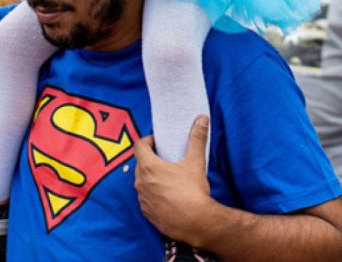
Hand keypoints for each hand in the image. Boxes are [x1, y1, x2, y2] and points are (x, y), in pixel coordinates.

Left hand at [133, 116, 212, 244]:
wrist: (196, 223)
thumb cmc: (193, 191)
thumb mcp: (195, 162)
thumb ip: (197, 138)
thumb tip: (202, 118)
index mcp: (148, 167)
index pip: (139, 146)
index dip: (147, 141)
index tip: (158, 142)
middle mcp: (140, 182)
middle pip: (140, 164)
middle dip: (150, 159)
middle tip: (165, 159)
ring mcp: (142, 199)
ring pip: (142, 182)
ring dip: (151, 178)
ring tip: (168, 178)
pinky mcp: (147, 213)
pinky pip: (146, 199)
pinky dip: (153, 194)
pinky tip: (167, 196)